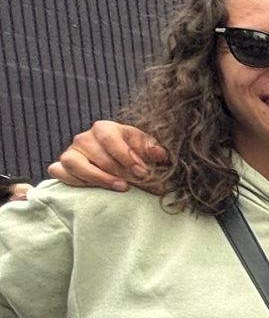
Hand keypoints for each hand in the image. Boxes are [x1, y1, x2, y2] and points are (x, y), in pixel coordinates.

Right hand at [50, 121, 166, 192]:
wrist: (120, 163)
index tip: (142, 172)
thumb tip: (158, 153)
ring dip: (98, 178)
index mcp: (104, 128)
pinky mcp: (62, 166)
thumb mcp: (147, 148)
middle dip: (120, 172)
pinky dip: (75, 181)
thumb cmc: (134, 153)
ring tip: (120, 187)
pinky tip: (96, 189)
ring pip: (74, 163)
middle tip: (136, 183)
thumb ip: (154, 149)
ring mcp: (71, 152)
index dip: (127, 157)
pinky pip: (60, 173)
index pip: (110, 140)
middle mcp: (84, 138)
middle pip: (97, 155)